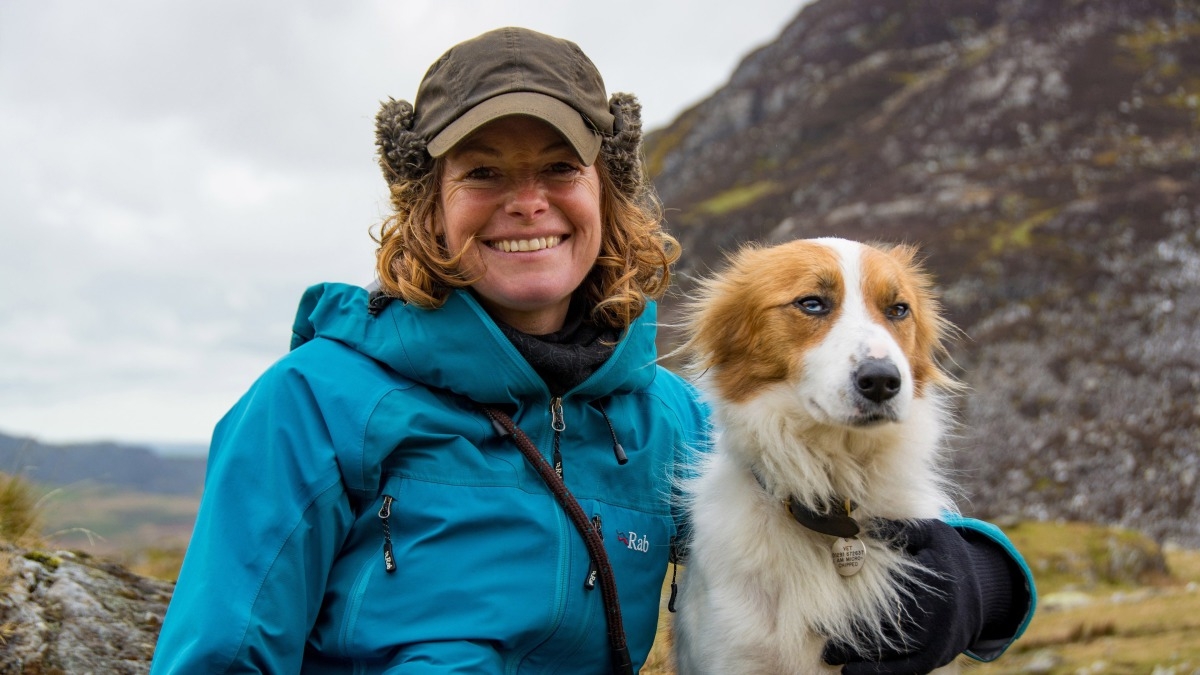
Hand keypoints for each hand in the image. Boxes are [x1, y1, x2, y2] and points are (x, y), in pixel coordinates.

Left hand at [822, 519, 983, 673]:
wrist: (986, 588)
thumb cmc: (946, 554)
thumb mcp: (929, 532)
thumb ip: (898, 529)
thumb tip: (857, 524)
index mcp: (934, 581)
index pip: (891, 597)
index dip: (857, 605)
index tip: (826, 607)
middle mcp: (939, 615)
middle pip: (889, 629)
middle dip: (853, 637)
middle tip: (820, 638)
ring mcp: (939, 640)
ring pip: (895, 653)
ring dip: (861, 658)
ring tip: (828, 656)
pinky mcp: (938, 655)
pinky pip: (907, 669)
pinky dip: (880, 673)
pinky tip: (852, 673)